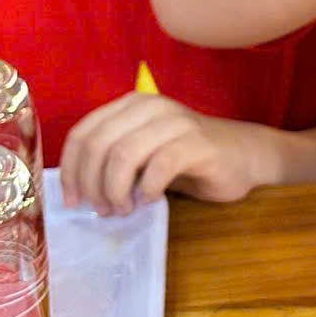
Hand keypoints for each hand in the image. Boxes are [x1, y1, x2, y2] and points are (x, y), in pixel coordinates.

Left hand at [62, 91, 275, 214]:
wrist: (244, 156)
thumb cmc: (188, 159)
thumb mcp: (144, 155)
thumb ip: (113, 161)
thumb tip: (78, 191)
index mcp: (130, 105)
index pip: (83, 133)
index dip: (71, 170)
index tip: (72, 202)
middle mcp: (150, 106)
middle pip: (99, 144)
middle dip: (92, 184)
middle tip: (101, 210)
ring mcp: (175, 122)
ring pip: (124, 154)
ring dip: (116, 190)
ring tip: (123, 210)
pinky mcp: (197, 143)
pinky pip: (159, 166)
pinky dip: (147, 189)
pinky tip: (150, 201)